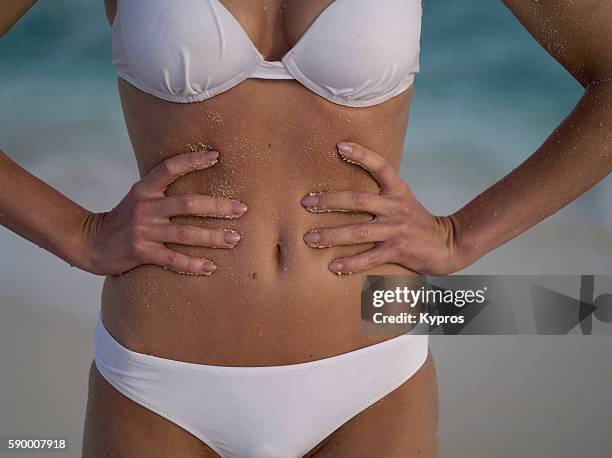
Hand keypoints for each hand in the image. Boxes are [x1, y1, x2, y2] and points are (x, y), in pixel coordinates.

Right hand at [81, 149, 246, 275]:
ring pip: (185, 233)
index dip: (192, 160)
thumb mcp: (139, 198)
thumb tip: (199, 185)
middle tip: (242, 209)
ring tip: (234, 239)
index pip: (169, 167)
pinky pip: (173, 259)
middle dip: (218, 206)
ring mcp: (143, 230)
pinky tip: (210, 267)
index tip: (217, 156)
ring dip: (213, 237)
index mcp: (144, 189)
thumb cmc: (125, 219)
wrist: (90, 243)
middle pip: (187, 203)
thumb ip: (163, 191)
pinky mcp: (141, 252)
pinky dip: (193, 264)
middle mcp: (145, 207)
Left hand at [301, 142, 459, 275]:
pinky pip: (369, 258)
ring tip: (309, 238)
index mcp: (398, 191)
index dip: (361, 154)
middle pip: (358, 200)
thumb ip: (380, 192)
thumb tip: (346, 189)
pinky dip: (350, 263)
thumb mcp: (402, 199)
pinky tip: (333, 265)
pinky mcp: (397, 251)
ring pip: (358, 232)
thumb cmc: (417, 221)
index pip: (380, 166)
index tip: (339, 146)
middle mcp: (396, 207)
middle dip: (328, 201)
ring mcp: (396, 230)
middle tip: (305, 203)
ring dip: (331, 235)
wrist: (447, 244)